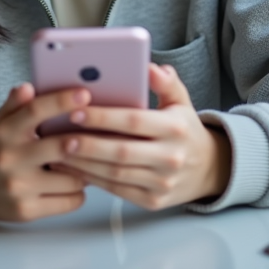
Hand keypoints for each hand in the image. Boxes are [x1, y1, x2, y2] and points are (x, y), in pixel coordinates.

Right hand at [0, 83, 89, 220]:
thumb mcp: (2, 121)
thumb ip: (16, 103)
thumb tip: (27, 87)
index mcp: (6, 132)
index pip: (34, 110)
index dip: (61, 101)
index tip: (84, 94)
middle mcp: (10, 159)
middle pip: (59, 147)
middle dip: (83, 142)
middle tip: (95, 138)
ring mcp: (18, 187)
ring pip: (71, 178)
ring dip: (84, 171)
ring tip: (82, 164)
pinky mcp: (26, 211)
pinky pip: (69, 201)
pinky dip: (77, 193)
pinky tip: (72, 185)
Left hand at [53, 63, 230, 210]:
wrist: (209, 169)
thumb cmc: (185, 130)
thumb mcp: (181, 101)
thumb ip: (165, 82)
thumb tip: (150, 66)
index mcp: (175, 128)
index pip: (134, 121)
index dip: (103, 117)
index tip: (76, 111)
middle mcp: (171, 157)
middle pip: (121, 152)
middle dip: (87, 144)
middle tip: (59, 137)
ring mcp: (162, 182)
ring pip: (116, 174)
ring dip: (84, 165)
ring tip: (58, 152)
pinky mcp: (153, 201)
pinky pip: (117, 191)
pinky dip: (93, 180)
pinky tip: (74, 169)